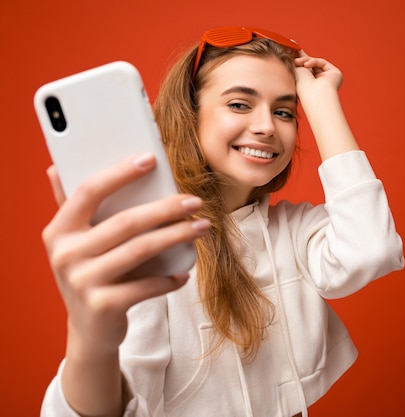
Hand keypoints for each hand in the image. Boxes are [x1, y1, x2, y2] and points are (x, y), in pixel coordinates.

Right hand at [42, 153, 209, 352]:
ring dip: (178, 235)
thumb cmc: (91, 274)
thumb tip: (57, 166)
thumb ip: (71, 206)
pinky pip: (148, 285)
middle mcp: (65, 254)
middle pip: (126, 221)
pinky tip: (185, 271)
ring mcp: (83, 282)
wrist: (89, 331)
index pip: (89, 191)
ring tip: (202, 226)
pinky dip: (170, 278)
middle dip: (166, 208)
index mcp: (58, 230)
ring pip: (142, 249)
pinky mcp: (104, 306)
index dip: (120, 173)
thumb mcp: (76, 242)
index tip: (151, 159)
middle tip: (195, 201)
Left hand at [294, 51, 343, 97]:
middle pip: (310, 65)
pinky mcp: (335, 73)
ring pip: (315, 63)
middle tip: (292, 47)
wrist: (313, 95)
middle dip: (301, 56)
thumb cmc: (302, 89)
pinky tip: (306, 65)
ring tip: (297, 62)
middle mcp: (319, 82)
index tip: (290, 49)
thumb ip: (295, 61)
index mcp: (309, 85)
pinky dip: (313, 61)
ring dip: (305, 60)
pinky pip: (322, 62)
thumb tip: (290, 50)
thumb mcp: (295, 72)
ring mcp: (327, 78)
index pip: (304, 70)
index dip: (298, 59)